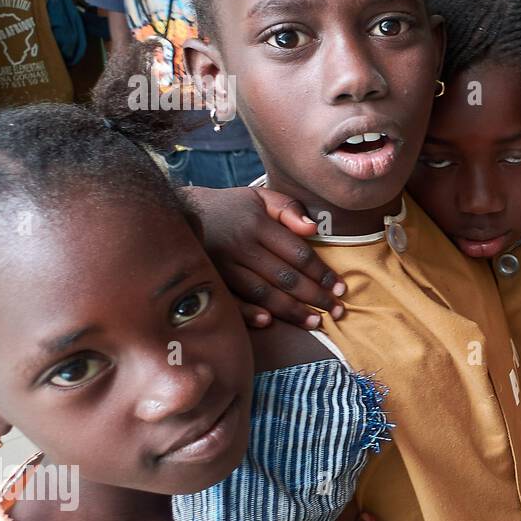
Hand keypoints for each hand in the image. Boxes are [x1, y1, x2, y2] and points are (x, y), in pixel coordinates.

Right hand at [184, 186, 344, 328]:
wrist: (179, 213)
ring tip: (315, 322)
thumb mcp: (260, 197)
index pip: (298, 253)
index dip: (322, 273)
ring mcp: (222, 265)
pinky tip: (268, 322)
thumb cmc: (231, 208)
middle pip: (285, 277)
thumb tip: (313, 229)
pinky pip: (231, 300)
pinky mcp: (209, 280)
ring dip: (290, 310)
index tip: (341, 288)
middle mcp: (241, 246)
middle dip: (314, 296)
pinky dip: (248, 312)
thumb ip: (288, 209)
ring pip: (262, 293)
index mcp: (258, 224)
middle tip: (338, 311)